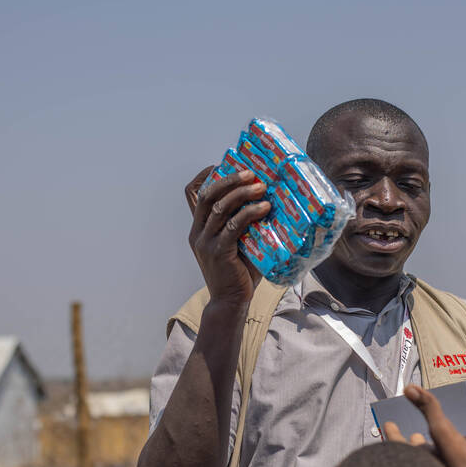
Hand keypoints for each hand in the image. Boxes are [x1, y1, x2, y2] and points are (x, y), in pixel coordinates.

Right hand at [187, 166, 269, 305]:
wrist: (231, 302)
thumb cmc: (239, 273)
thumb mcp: (239, 244)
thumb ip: (246, 225)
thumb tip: (271, 201)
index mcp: (199, 229)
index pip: (194, 194)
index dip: (207, 176)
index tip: (224, 164)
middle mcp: (198, 233)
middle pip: (208, 195)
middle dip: (229, 179)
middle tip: (251, 173)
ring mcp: (206, 242)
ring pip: (220, 207)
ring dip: (242, 193)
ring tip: (261, 187)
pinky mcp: (219, 252)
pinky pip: (234, 225)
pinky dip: (250, 213)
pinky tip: (264, 208)